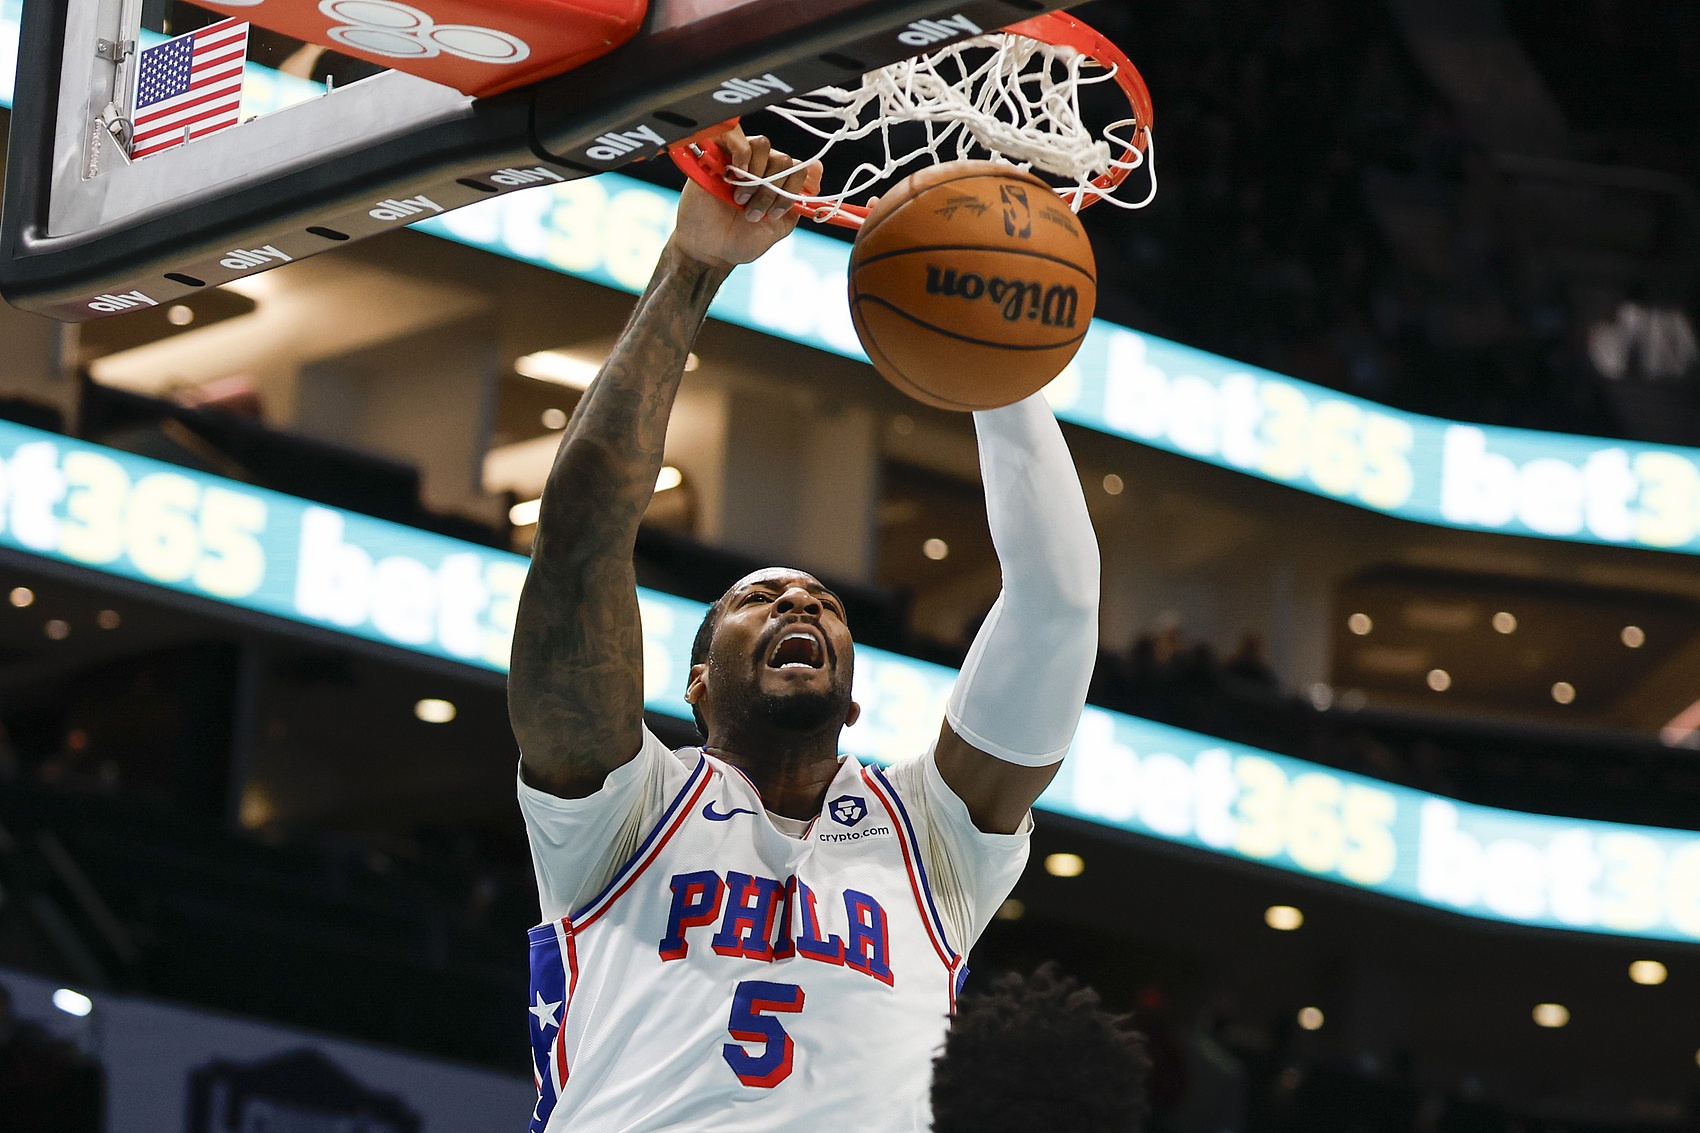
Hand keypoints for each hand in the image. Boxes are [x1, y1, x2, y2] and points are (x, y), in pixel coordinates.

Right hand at [670, 125, 822, 269]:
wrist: (708, 251)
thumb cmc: (739, 241)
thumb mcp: (778, 228)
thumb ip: (797, 203)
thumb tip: (817, 170)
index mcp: (777, 184)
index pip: (800, 168)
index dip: (795, 188)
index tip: (780, 211)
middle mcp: (760, 168)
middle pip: (783, 159)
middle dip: (773, 191)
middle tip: (754, 212)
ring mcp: (739, 160)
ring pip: (764, 145)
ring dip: (757, 177)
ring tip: (741, 200)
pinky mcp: (716, 154)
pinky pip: (736, 135)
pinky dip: (742, 154)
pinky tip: (736, 175)